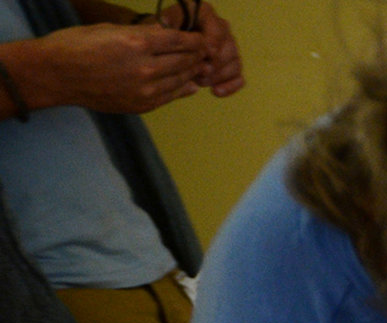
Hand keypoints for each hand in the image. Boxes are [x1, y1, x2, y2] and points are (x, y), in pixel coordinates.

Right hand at [10, 22, 202, 112]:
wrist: (56, 75)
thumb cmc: (78, 45)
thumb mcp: (111, 30)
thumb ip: (143, 35)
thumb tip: (169, 37)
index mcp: (137, 42)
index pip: (178, 40)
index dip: (195, 39)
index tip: (203, 38)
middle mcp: (146, 67)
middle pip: (184, 60)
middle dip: (198, 56)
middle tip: (206, 53)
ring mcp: (145, 89)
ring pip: (181, 80)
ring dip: (193, 73)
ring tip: (200, 67)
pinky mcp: (142, 105)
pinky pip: (170, 96)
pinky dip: (183, 89)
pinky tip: (190, 84)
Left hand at [167, 1, 241, 95]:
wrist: (160, 47)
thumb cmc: (159, 35)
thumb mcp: (159, 26)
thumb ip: (171, 29)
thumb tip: (187, 45)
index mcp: (205, 14)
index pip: (218, 29)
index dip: (214, 43)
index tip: (206, 55)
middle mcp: (221, 29)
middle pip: (230, 47)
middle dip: (216, 63)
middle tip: (199, 73)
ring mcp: (228, 49)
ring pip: (235, 63)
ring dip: (219, 75)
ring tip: (200, 81)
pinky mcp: (230, 67)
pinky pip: (239, 78)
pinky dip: (230, 86)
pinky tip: (215, 92)